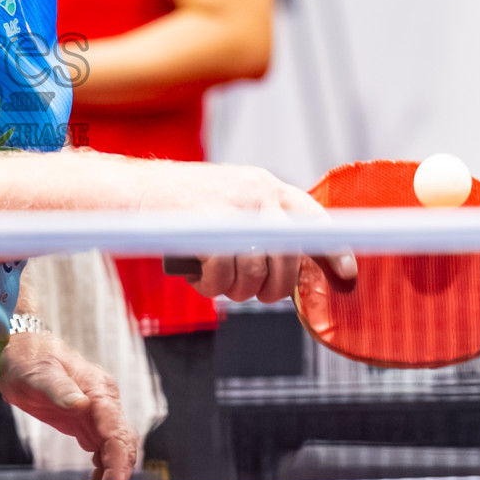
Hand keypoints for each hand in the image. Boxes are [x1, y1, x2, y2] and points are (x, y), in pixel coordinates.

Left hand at [0, 331, 136, 479]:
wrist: (16, 350)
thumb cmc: (27, 357)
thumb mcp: (38, 372)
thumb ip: (59, 389)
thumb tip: (81, 404)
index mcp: (99, 390)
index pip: (117, 433)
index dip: (119, 464)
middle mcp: (104, 403)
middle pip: (123, 445)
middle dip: (118, 475)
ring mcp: (97, 414)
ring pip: (115, 451)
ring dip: (110, 476)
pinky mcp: (86, 423)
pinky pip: (102, 452)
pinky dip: (101, 471)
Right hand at [154, 163, 356, 302]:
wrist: (132, 191)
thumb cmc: (175, 203)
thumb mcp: (226, 198)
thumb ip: (257, 220)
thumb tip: (288, 262)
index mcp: (263, 184)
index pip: (314, 218)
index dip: (335, 251)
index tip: (347, 275)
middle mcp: (256, 193)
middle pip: (288, 258)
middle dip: (275, 288)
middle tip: (255, 294)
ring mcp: (234, 210)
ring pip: (257, 272)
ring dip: (239, 291)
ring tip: (219, 284)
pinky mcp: (210, 229)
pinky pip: (225, 275)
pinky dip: (213, 288)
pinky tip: (202, 282)